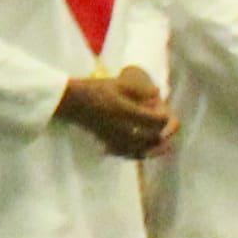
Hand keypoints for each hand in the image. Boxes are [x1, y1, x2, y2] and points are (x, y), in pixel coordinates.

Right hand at [60, 66, 175, 159]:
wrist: (72, 102)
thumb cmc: (95, 89)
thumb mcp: (117, 83)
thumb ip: (140, 88)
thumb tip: (158, 94)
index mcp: (125, 111)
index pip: (154, 120)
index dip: (163, 117)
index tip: (164, 112)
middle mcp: (121, 128)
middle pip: (152, 137)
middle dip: (161, 132)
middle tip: (162, 125)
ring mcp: (115, 138)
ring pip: (143, 150)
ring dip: (154, 146)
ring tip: (159, 139)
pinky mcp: (110, 144)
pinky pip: (130, 155)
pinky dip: (140, 152)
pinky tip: (143, 148)